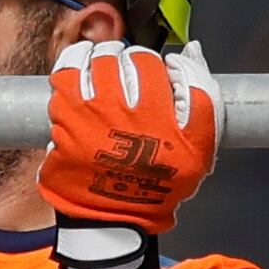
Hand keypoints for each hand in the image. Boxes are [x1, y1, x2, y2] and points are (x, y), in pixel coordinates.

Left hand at [41, 42, 220, 268]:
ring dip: (101, 56)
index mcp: (164, 120)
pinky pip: (66, 72)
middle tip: (129, 68)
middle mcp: (126, 113)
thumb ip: (203, 97)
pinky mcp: (65, 117)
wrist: (114, 217)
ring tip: (104, 64)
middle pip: (127, 59)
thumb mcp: (199, 150)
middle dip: (129, 58)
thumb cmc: (157, 183)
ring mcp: (92, 114)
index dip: (161, 64)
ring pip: (96, 60)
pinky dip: (73, 62)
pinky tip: (80, 66)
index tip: (159, 73)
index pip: (162, 67)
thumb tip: (192, 51)